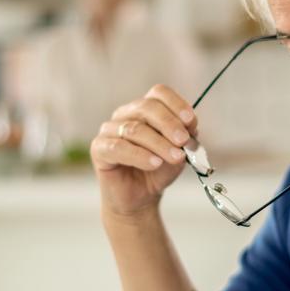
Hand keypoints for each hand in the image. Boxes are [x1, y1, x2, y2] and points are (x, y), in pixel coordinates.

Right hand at [91, 84, 197, 217]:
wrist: (141, 197)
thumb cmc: (158, 171)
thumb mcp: (179, 151)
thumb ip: (185, 137)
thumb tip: (190, 124)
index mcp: (145, 109)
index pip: (159, 93)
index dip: (176, 103)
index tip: (190, 120)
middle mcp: (125, 114)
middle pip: (146, 107)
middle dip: (169, 124)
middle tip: (183, 141)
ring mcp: (110, 130)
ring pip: (134, 129)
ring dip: (159, 144)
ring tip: (175, 157)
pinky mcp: (99, 148)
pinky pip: (118, 147)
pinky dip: (140, 155)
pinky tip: (154, 163)